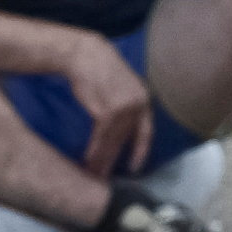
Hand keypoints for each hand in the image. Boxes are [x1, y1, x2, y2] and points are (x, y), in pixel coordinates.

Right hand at [56, 33, 158, 180]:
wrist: (85, 55)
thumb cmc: (98, 70)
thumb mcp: (119, 87)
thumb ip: (124, 106)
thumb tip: (117, 129)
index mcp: (144, 100)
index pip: (146, 132)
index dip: (141, 152)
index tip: (134, 168)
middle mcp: (138, 105)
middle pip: (125, 140)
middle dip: (114, 160)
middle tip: (104, 177)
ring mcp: (125, 108)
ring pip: (113, 141)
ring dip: (102, 159)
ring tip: (93, 173)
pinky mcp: (109, 111)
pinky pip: (102, 137)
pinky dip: (95, 150)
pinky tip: (89, 159)